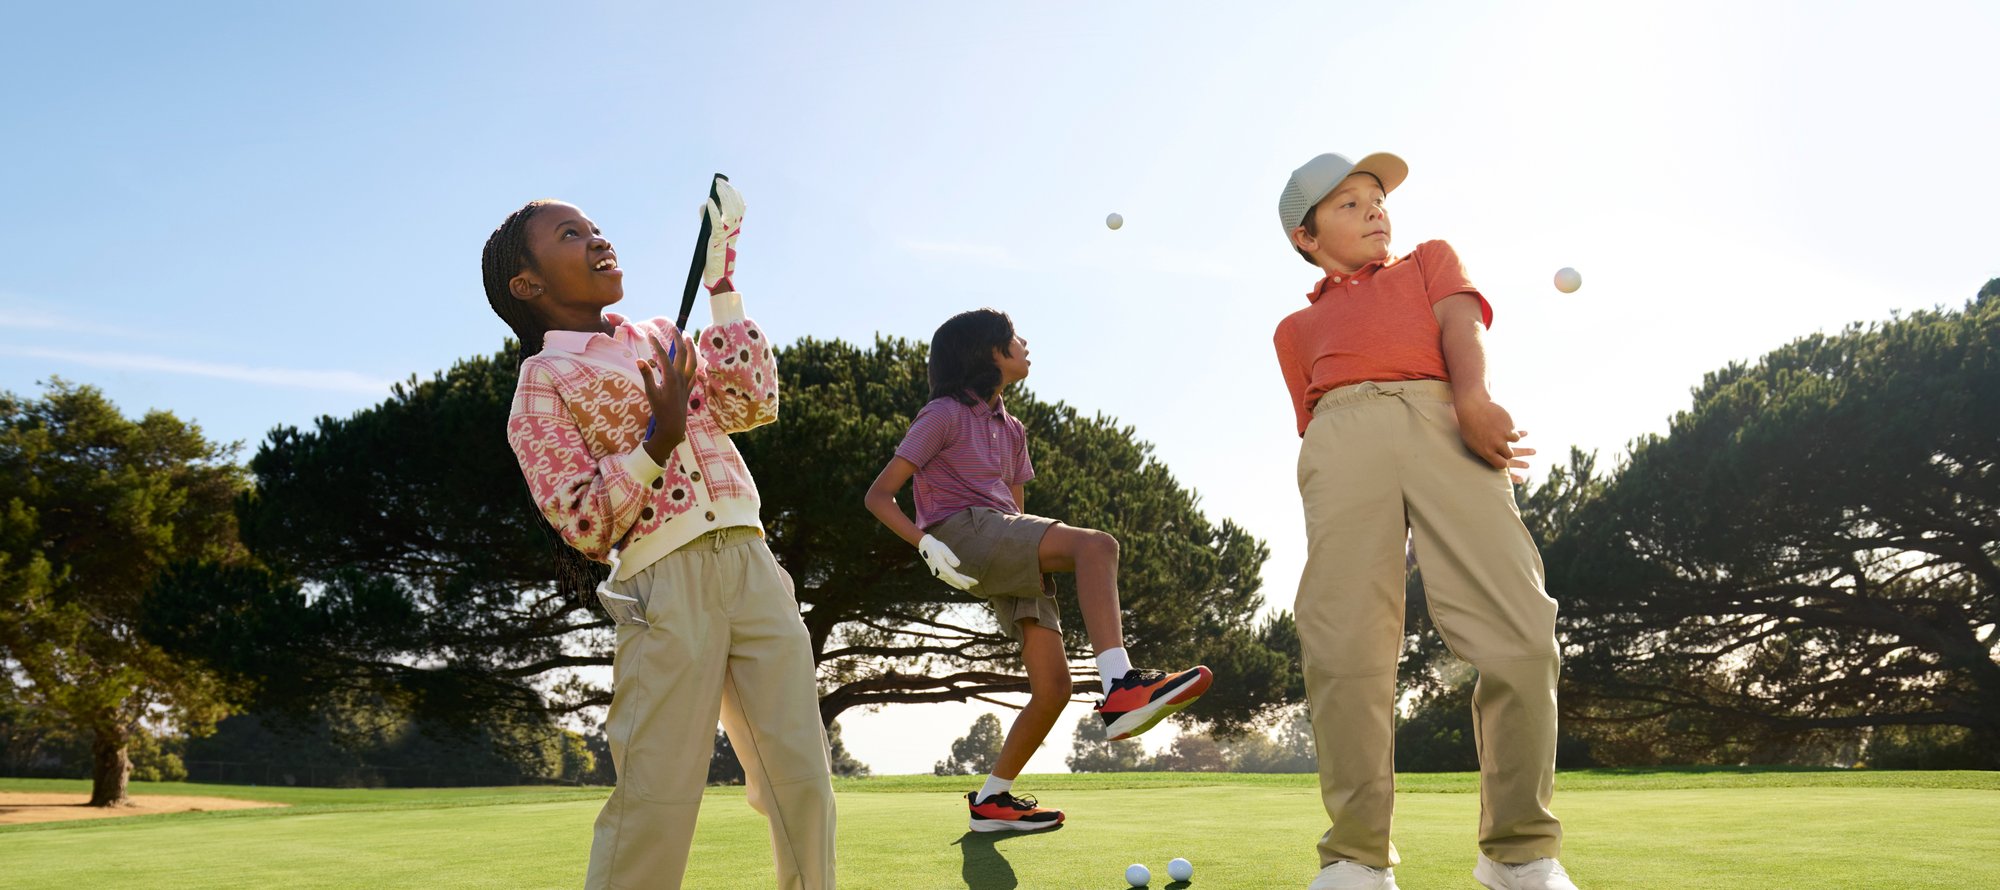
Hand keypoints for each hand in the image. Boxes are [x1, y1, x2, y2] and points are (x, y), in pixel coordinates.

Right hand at [638, 329, 696, 463]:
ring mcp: (686, 382)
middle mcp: (681, 377)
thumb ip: (646, 376)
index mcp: (670, 377)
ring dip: (690, 348)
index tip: (651, 335)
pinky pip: (694, 373)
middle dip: (678, 340)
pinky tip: (694, 361)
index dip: (657, 344)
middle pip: (681, 354)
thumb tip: (639, 360)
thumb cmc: (660, 410)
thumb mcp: (651, 393)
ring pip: (692, 361)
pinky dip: (694, 365)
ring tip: (688, 338)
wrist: (673, 425)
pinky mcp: (689, 388)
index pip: (663, 356)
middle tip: (674, 328)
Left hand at [702, 177, 744, 291]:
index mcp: (736, 229)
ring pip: (729, 210)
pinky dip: (712, 211)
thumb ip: (709, 219)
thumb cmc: (716, 256)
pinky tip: (708, 201)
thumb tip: (703, 204)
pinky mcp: (718, 238)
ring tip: (716, 186)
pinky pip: (716, 221)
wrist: (718, 275)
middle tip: (720, 182)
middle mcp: (734, 230)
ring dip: (723, 196)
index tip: (731, 185)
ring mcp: (727, 234)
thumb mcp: (714, 234)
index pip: (740, 208)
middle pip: (735, 206)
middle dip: (728, 191)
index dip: (736, 195)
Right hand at [917, 534, 978, 590]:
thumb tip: (958, 565)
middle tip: (976, 583)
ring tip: (970, 585)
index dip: (963, 582)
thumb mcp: (944, 549)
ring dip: (960, 583)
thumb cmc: (936, 546)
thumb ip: (950, 557)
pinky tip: (958, 585)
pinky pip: (948, 580)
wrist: (926, 546)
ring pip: (952, 581)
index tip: (969, 586)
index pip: (955, 577)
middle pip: (955, 580)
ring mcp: (939, 574)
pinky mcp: (938, 573)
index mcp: (943, 567)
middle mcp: (940, 573)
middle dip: (965, 581)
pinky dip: (954, 583)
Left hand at [1456, 398, 1533, 479]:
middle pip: (1510, 454)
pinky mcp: (1510, 424)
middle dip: (1507, 449)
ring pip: (1515, 440)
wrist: (1473, 407)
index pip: (1501, 465)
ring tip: (1501, 430)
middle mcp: (1497, 445)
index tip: (1501, 457)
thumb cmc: (1470, 426)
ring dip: (1511, 436)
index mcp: (1486, 452)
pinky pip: (1514, 429)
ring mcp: (1504, 434)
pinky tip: (1501, 422)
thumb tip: (1493, 460)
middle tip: (1502, 443)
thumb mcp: (1472, 443)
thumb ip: (1484, 452)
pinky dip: (1511, 427)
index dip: (1503, 462)